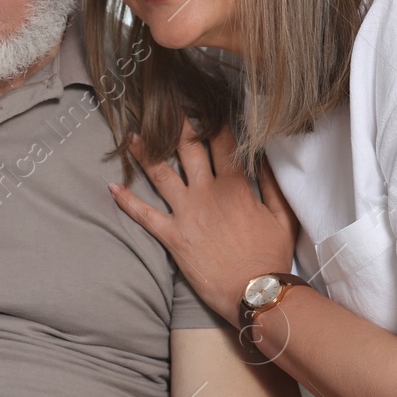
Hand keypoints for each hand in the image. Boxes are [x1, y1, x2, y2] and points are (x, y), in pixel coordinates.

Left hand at [109, 120, 300, 321]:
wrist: (254, 293)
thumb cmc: (271, 257)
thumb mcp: (283, 217)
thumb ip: (274, 184)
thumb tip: (265, 157)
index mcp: (235, 186)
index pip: (222, 143)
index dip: (212, 120)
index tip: (203, 103)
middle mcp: (207, 193)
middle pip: (187, 149)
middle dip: (176, 124)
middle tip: (164, 107)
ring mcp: (186, 213)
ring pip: (160, 174)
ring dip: (144, 153)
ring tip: (131, 136)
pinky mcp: (172, 236)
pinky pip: (144, 215)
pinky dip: (127, 201)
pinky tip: (112, 187)